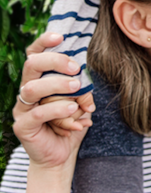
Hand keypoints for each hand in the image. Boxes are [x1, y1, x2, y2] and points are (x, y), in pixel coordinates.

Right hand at [16, 33, 93, 169]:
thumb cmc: (71, 123)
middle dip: (53, 61)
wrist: (61, 155)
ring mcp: (22, 108)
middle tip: (76, 68)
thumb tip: (85, 80)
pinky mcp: (23, 126)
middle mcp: (26, 91)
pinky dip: (58, 109)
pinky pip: (38, 113)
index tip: (60, 37)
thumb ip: (82, 89)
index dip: (43, 43)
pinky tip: (75, 109)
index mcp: (39, 80)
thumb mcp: (82, 102)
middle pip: (31, 66)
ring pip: (32, 88)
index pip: (34, 55)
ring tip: (78, 88)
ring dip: (57, 85)